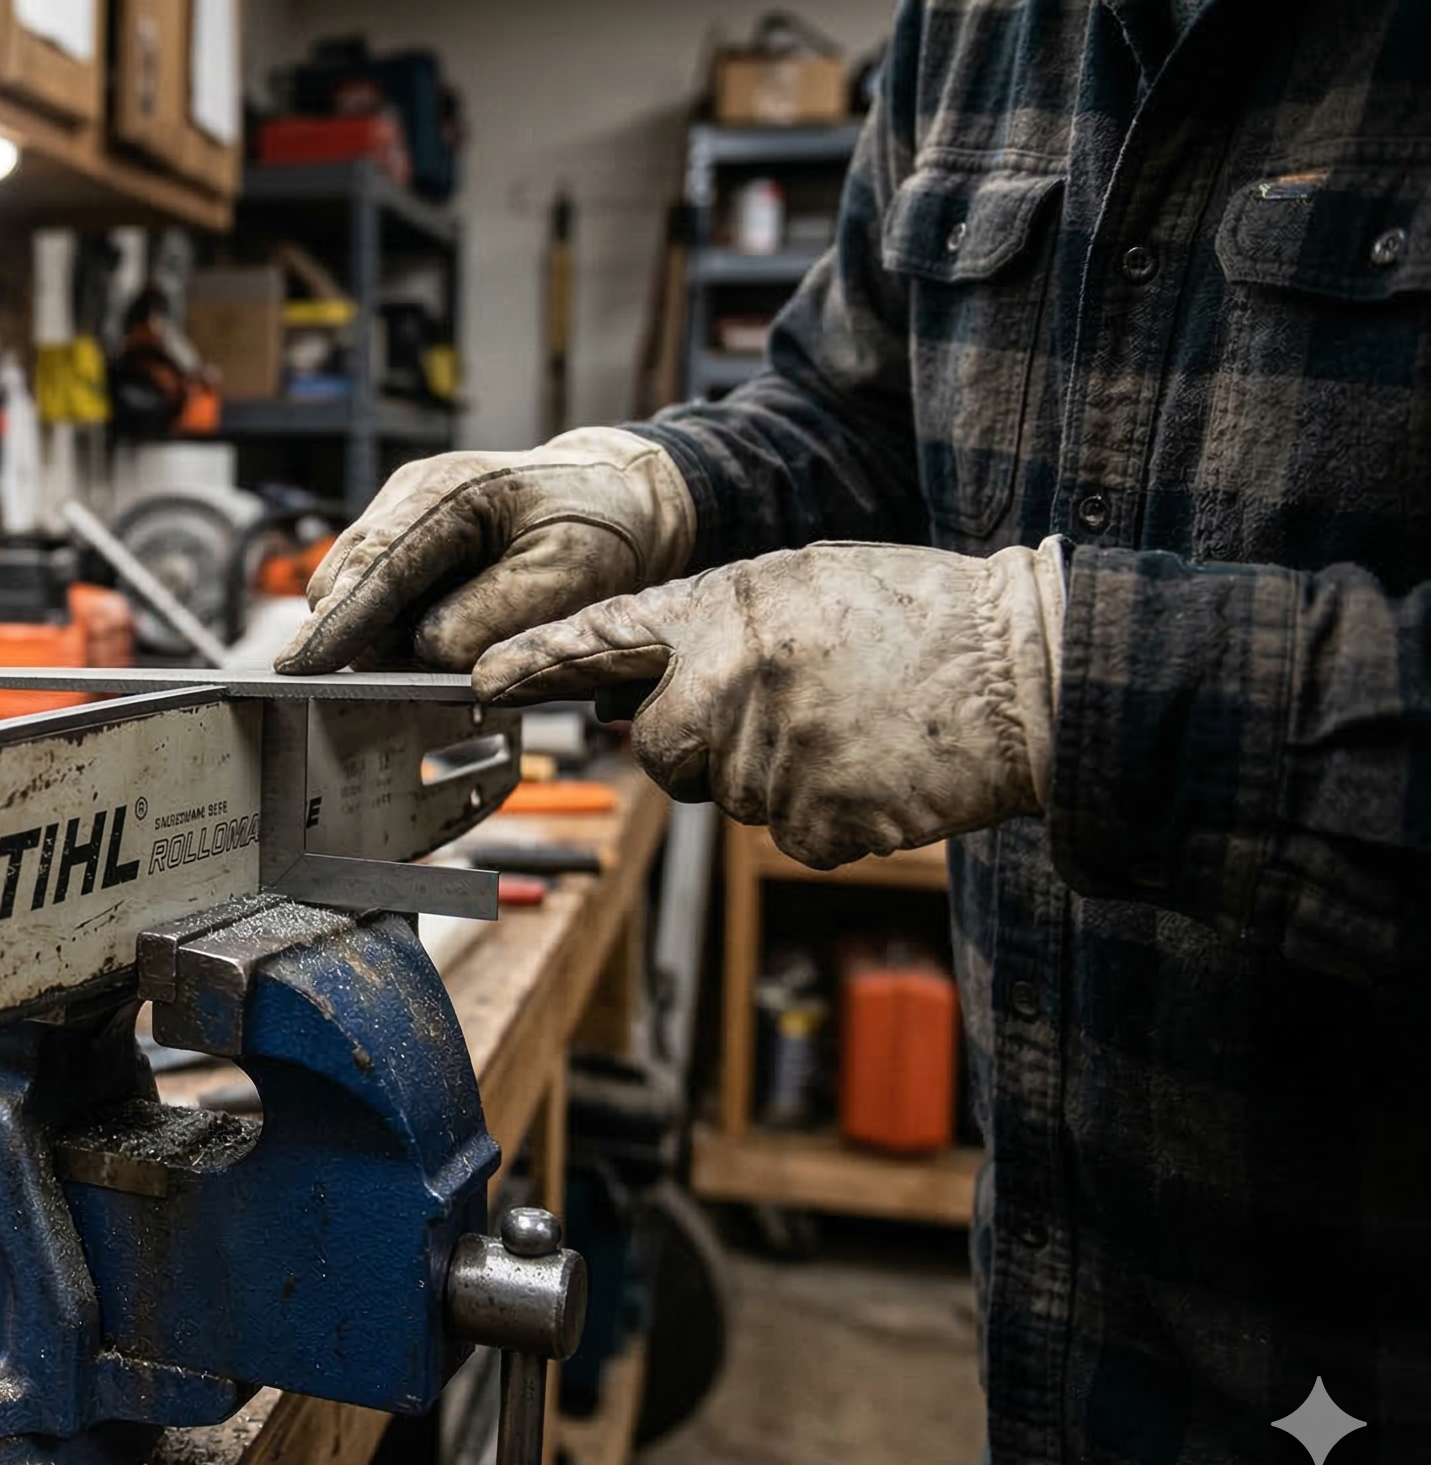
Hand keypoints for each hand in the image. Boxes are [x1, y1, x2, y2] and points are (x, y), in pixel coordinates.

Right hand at [275, 428, 695, 673]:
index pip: (378, 566)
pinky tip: (451, 629)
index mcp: (451, 492)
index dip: (338, 622)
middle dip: (371, 640)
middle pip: (348, 586)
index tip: (299, 666)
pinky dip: (403, 629)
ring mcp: (400, 519)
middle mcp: (410, 498)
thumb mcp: (569, 576)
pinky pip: (380, 602)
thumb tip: (425, 653)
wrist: (614, 497)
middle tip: (430, 676)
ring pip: (356, 599)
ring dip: (391, 638)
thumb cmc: (598, 527)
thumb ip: (492, 617)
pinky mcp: (404, 546)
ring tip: (463, 642)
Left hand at [470, 541, 1067, 867]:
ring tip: (853, 723)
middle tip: (788, 709)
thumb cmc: (917, 616)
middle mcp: (730, 683)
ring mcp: (772, 758)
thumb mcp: (803, 582)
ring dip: (777, 774)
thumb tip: (648, 682)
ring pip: (728, 796)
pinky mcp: (817, 824)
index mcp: (724, 611)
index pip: (602, 638)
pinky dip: (828, 816)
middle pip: (661, 750)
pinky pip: (790, 835)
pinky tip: (876, 768)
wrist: (1030, 668)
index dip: (535, 661)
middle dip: (701, 743)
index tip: (480, 679)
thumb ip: (716, 626)